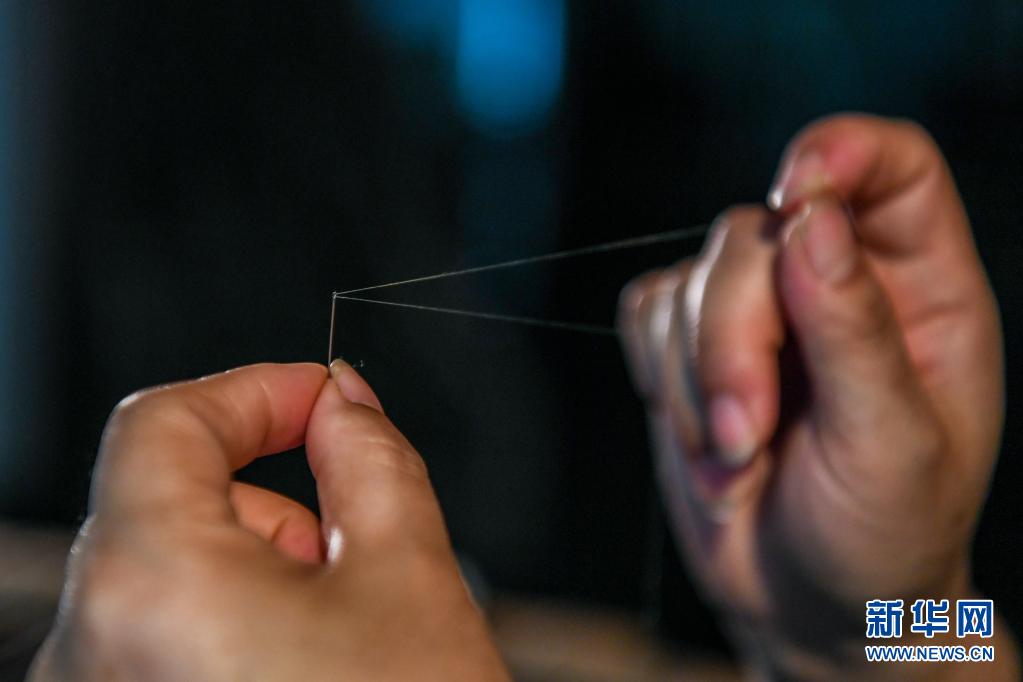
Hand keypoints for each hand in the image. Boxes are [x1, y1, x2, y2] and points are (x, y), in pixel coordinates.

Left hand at [29, 362, 509, 680]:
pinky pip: (150, 637)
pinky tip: (297, 667)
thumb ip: (372, 460)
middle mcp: (86, 655)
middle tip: (349, 536)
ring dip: (251, 564)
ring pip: (158, 572)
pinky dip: (222, 621)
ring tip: (335, 627)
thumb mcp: (411, 579)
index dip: (252, 389)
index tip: (313, 397)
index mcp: (151, 587)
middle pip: (162, 500)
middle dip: (267, 496)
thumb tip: (345, 404)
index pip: (162, 421)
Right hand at [619, 114, 1017, 678]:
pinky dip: (662, 383)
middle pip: (755, 235)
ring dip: (696, 382)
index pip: (890, 170)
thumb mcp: (892, 446)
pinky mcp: (689, 347)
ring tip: (738, 461)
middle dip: (733, 340)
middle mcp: (833, 285)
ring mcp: (755, 314)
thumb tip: (813, 222)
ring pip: (690, 281)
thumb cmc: (881, 535)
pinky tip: (707, 442)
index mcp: (918, 292)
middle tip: (746, 437)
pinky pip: (645, 314)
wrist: (808, 603)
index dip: (842, 153)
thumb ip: (855, 333)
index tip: (794, 194)